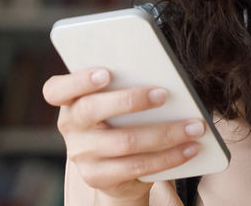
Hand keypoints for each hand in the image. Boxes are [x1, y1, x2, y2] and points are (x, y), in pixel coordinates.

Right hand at [43, 68, 204, 203]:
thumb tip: (163, 72)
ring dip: (165, 133)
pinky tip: (191, 147)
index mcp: (69, 101)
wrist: (115, 170)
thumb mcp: (114, 102)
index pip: (56, 90)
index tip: (106, 72)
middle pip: (92, 111)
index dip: (79, 80)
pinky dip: (170, 156)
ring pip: (124, 141)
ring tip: (194, 126)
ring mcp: (82, 155)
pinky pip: (138, 166)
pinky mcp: (99, 178)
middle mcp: (70, 127)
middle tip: (164, 94)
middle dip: (131, 100)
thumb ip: (125, 85)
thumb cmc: (120, 120)